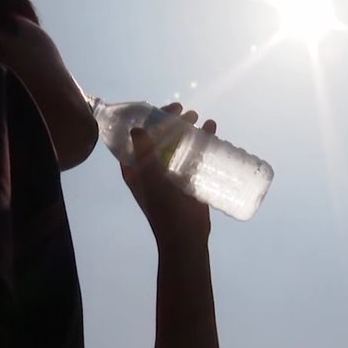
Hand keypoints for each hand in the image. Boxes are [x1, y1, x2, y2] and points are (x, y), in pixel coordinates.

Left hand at [119, 103, 216, 247]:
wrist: (186, 238)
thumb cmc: (165, 211)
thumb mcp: (153, 181)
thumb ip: (145, 156)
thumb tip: (136, 128)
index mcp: (136, 168)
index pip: (137, 137)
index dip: (148, 119)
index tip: (163, 109)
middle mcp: (152, 168)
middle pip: (160, 137)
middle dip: (171, 121)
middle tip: (185, 111)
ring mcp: (171, 173)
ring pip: (178, 144)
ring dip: (187, 129)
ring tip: (199, 118)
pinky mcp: (188, 178)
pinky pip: (194, 154)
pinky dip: (202, 141)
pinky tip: (212, 129)